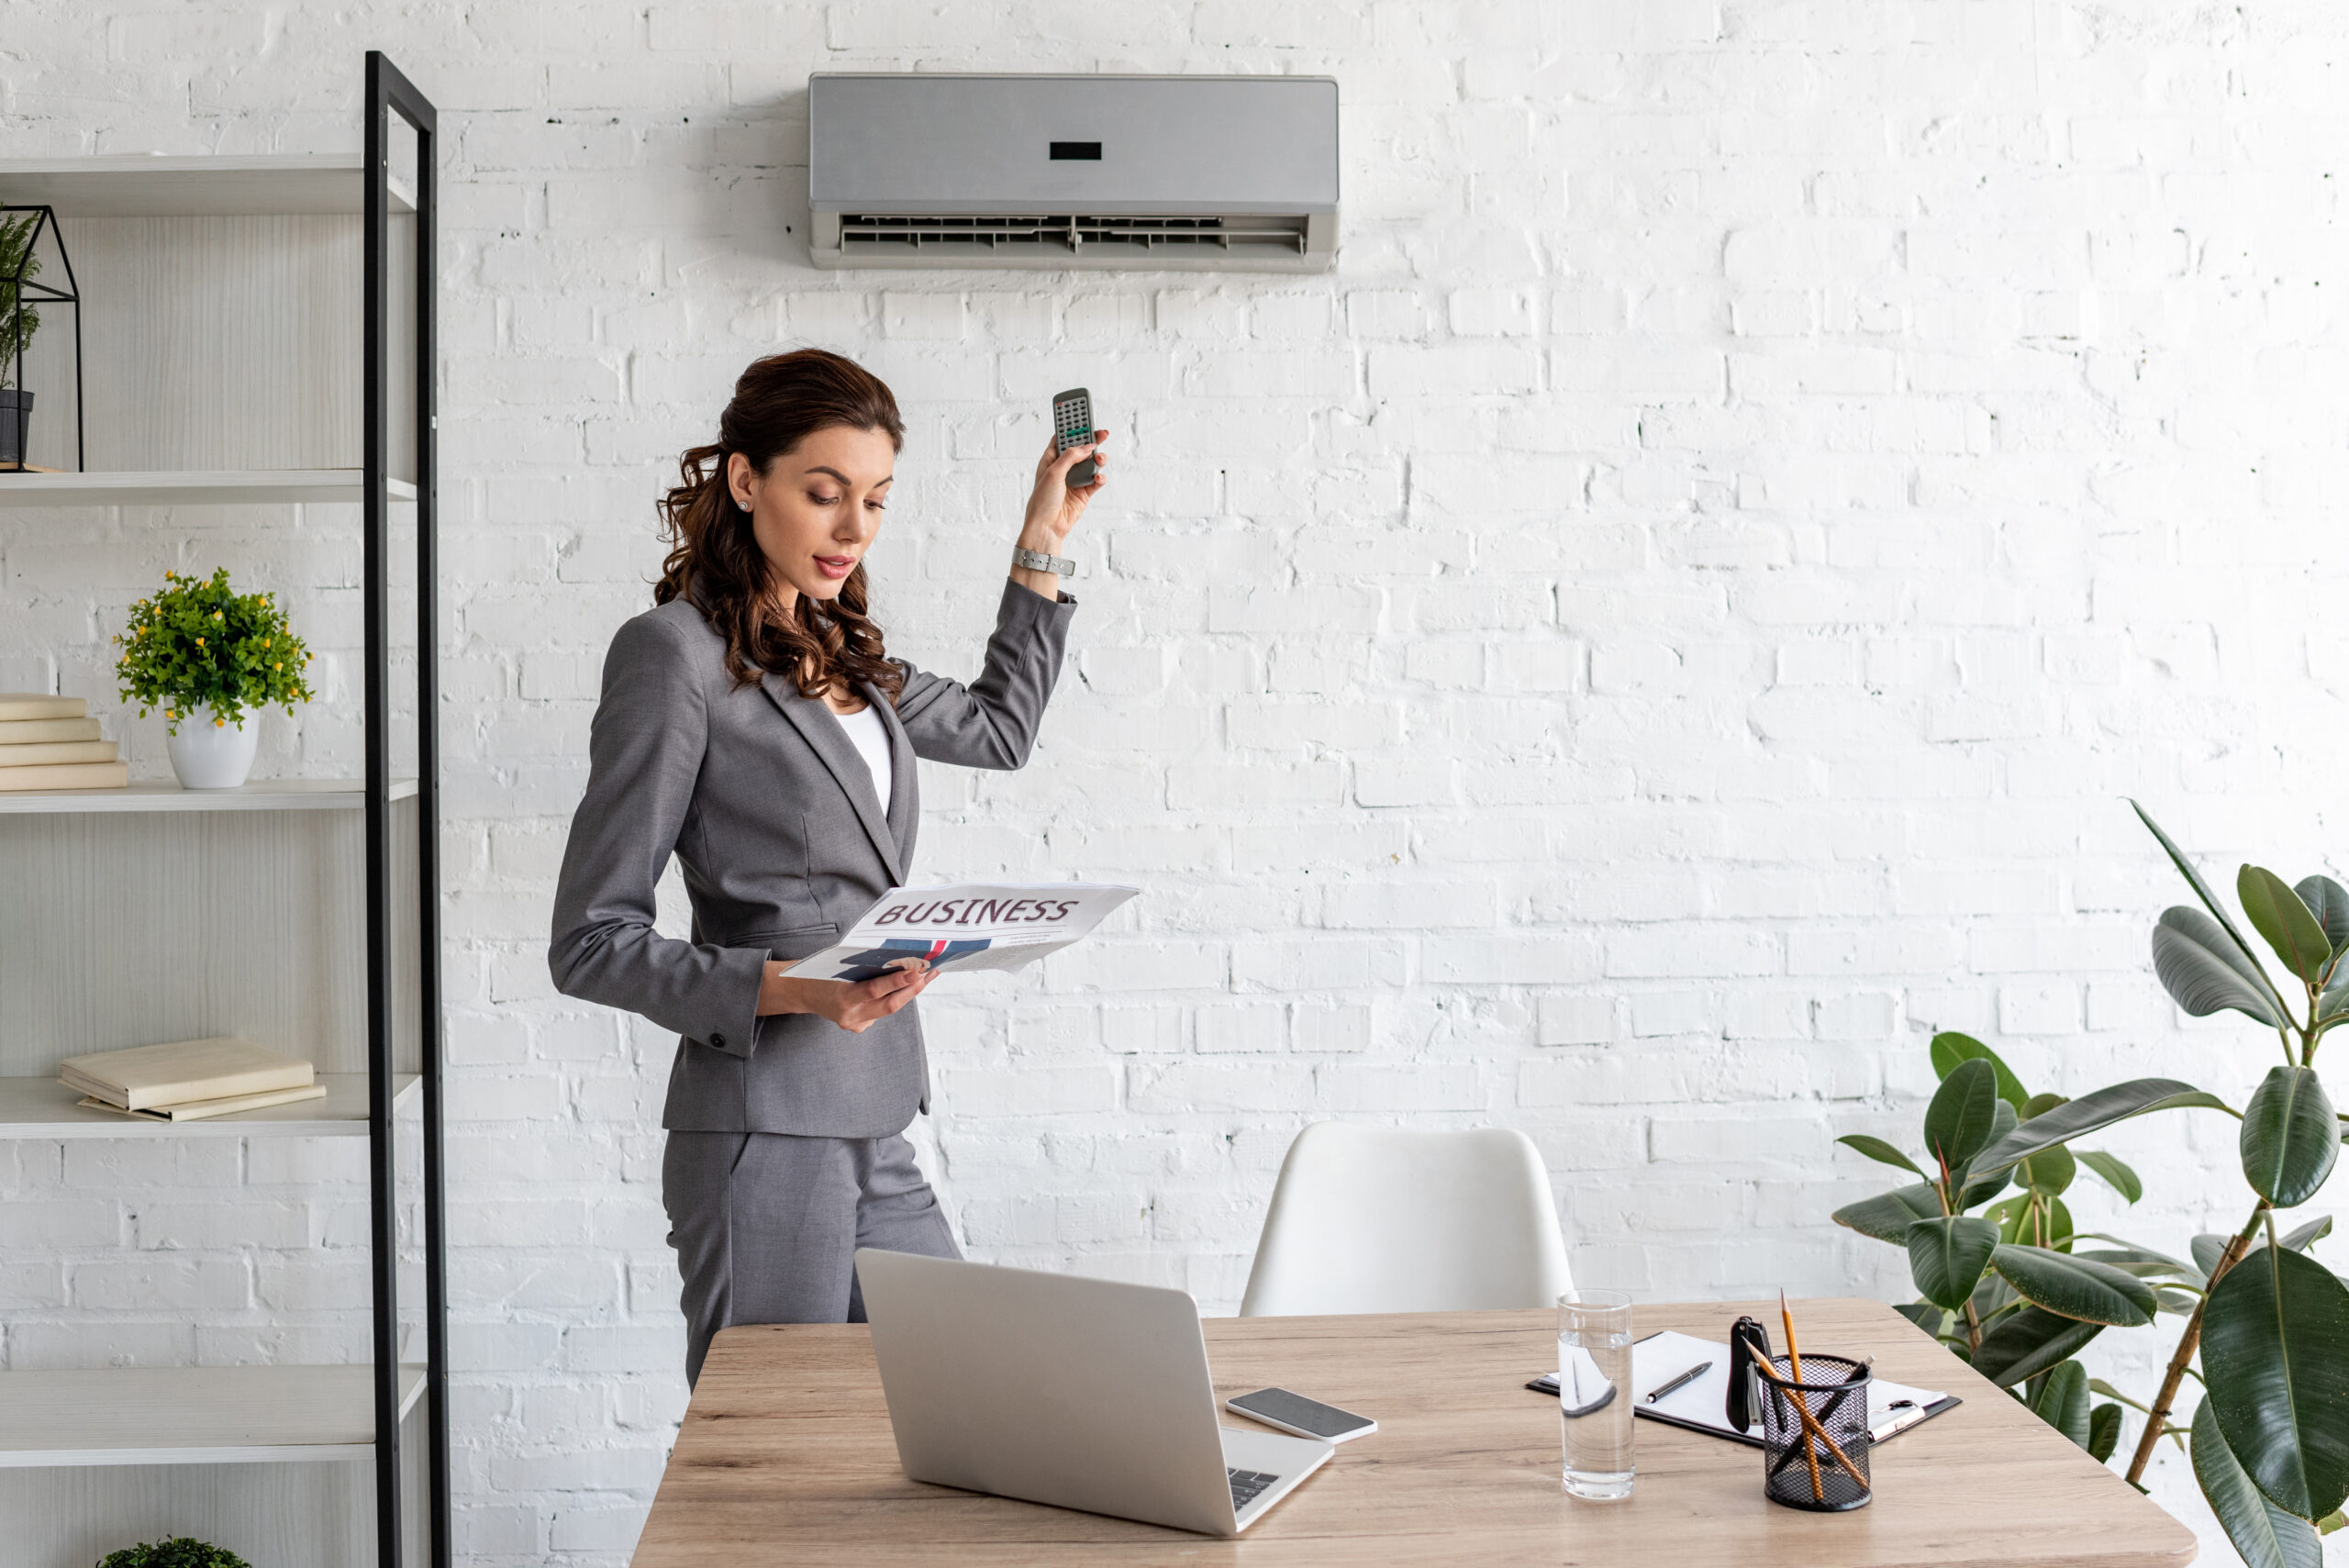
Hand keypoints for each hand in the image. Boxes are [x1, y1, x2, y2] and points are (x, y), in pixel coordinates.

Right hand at [759, 961, 937, 1031]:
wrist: (801, 992)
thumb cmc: (820, 972)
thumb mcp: (837, 965)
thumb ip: (863, 966)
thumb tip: (897, 958)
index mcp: (841, 997)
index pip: (874, 990)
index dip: (896, 981)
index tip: (916, 971)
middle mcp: (849, 1015)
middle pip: (889, 1005)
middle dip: (912, 989)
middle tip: (929, 974)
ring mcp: (855, 1023)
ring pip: (888, 1009)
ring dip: (908, 992)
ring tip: (926, 977)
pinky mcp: (858, 1027)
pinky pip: (881, 1011)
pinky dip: (894, 998)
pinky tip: (908, 986)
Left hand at [1020, 428, 1107, 552]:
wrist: (1047, 527)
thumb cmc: (1042, 500)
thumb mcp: (1053, 472)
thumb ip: (1071, 456)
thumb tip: (1087, 446)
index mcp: (1051, 459)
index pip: (1063, 438)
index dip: (1073, 427)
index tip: (1083, 417)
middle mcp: (1064, 468)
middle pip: (1081, 448)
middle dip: (1092, 440)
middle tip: (1102, 433)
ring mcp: (1075, 479)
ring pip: (1092, 463)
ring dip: (1098, 459)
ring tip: (1100, 459)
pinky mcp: (1085, 492)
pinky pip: (1097, 480)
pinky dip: (1100, 478)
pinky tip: (1098, 478)